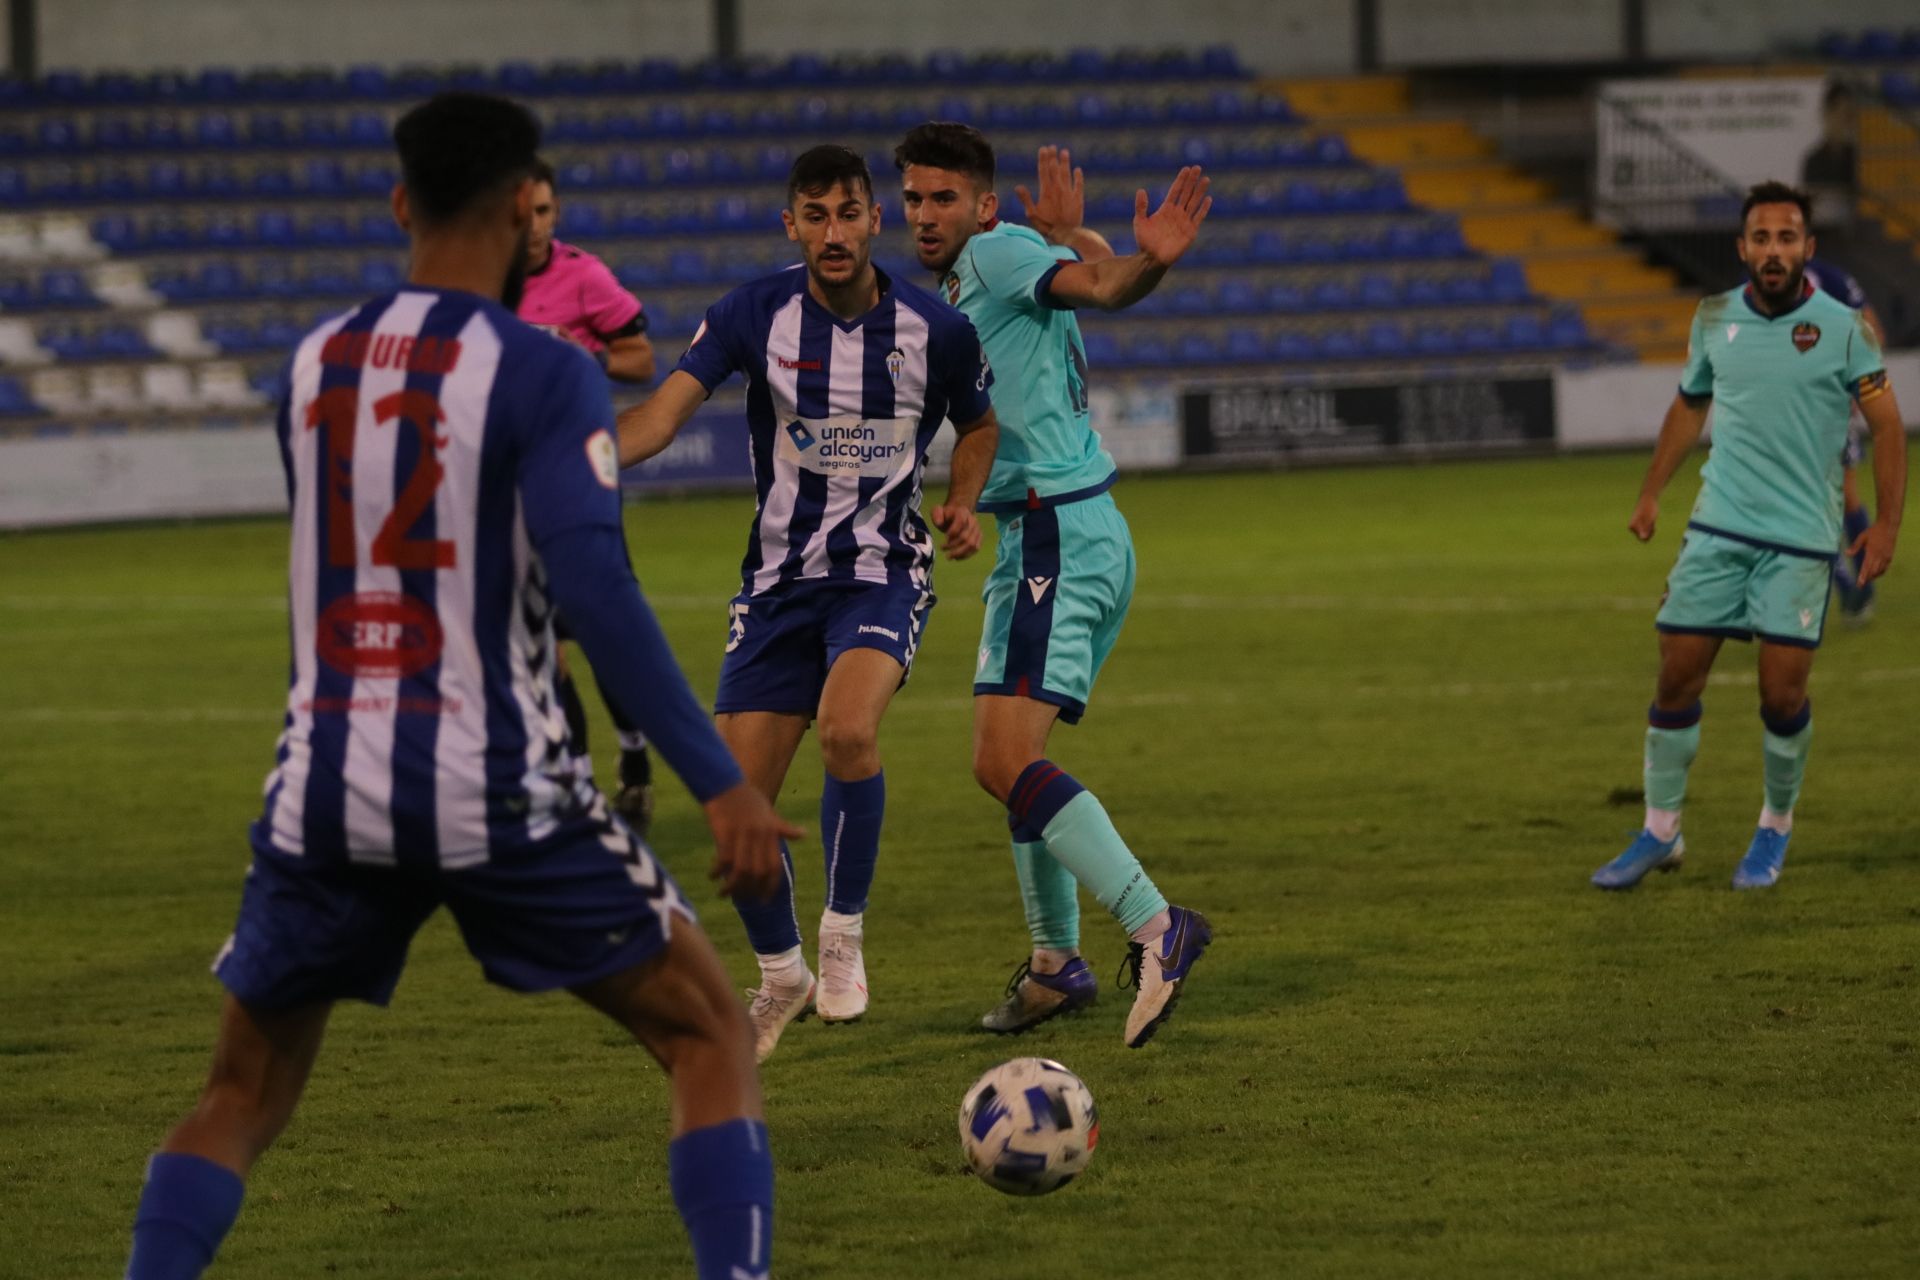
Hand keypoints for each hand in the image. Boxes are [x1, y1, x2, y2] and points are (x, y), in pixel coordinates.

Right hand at [701, 781, 804, 900]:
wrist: (725, 784)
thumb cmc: (748, 798)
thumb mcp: (770, 813)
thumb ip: (783, 828)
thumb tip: (804, 835)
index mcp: (771, 833)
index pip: (775, 866)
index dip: (770, 886)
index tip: (764, 900)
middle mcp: (760, 836)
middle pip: (758, 872)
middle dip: (750, 890)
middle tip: (742, 900)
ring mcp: (742, 835)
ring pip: (740, 870)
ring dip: (732, 886)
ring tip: (724, 894)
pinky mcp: (725, 833)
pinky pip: (723, 859)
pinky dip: (717, 871)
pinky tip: (712, 876)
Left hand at [930, 503, 980, 559]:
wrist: (957, 515)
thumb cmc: (946, 515)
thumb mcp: (938, 511)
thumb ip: (936, 514)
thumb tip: (939, 523)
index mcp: (963, 512)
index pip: (961, 522)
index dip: (953, 531)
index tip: (944, 538)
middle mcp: (973, 520)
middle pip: (966, 536)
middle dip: (953, 545)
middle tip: (942, 549)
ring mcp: (978, 529)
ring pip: (972, 545)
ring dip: (960, 553)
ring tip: (949, 557)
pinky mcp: (979, 537)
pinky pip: (975, 548)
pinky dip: (966, 555)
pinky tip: (956, 558)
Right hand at [1015, 146, 1084, 246]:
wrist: (1067, 233)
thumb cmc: (1047, 226)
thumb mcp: (1032, 214)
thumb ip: (1026, 200)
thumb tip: (1018, 187)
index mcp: (1046, 192)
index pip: (1043, 171)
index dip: (1043, 159)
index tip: (1043, 149)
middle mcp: (1058, 189)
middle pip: (1055, 169)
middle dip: (1053, 157)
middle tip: (1052, 147)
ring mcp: (1069, 193)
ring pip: (1066, 174)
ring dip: (1065, 162)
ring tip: (1064, 152)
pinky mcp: (1078, 198)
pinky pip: (1078, 185)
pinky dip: (1078, 177)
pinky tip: (1078, 170)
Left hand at [1132, 165, 1211, 268]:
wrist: (1152, 258)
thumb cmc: (1144, 241)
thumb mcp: (1140, 221)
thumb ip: (1141, 206)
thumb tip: (1141, 190)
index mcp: (1166, 209)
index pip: (1176, 191)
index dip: (1181, 180)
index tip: (1186, 169)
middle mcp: (1177, 213)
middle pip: (1186, 193)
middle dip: (1192, 181)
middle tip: (1197, 167)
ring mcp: (1185, 221)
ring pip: (1194, 202)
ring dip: (1200, 191)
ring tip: (1206, 179)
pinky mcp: (1190, 231)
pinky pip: (1198, 217)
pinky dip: (1203, 209)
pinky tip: (1208, 199)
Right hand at [1628, 495, 1658, 541]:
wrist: (1648, 498)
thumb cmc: (1649, 508)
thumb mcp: (1649, 519)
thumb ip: (1645, 529)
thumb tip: (1642, 538)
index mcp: (1632, 527)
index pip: (1643, 538)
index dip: (1650, 534)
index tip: (1653, 527)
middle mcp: (1632, 527)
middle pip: (1644, 537)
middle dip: (1650, 532)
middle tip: (1653, 523)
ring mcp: (1636, 525)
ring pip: (1646, 534)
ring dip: (1651, 529)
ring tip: (1652, 520)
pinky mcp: (1640, 523)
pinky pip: (1647, 530)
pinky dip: (1651, 527)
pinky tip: (1652, 520)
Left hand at [1849, 522, 1896, 583]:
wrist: (1888, 527)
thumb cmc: (1873, 532)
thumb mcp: (1862, 537)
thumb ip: (1855, 546)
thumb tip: (1846, 554)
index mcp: (1871, 552)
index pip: (1866, 567)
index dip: (1863, 576)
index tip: (1860, 584)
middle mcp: (1879, 556)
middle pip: (1873, 571)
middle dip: (1867, 579)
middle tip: (1861, 585)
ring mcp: (1886, 557)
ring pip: (1880, 571)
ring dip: (1873, 576)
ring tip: (1867, 580)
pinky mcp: (1890, 556)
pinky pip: (1885, 567)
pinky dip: (1880, 572)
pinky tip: (1876, 574)